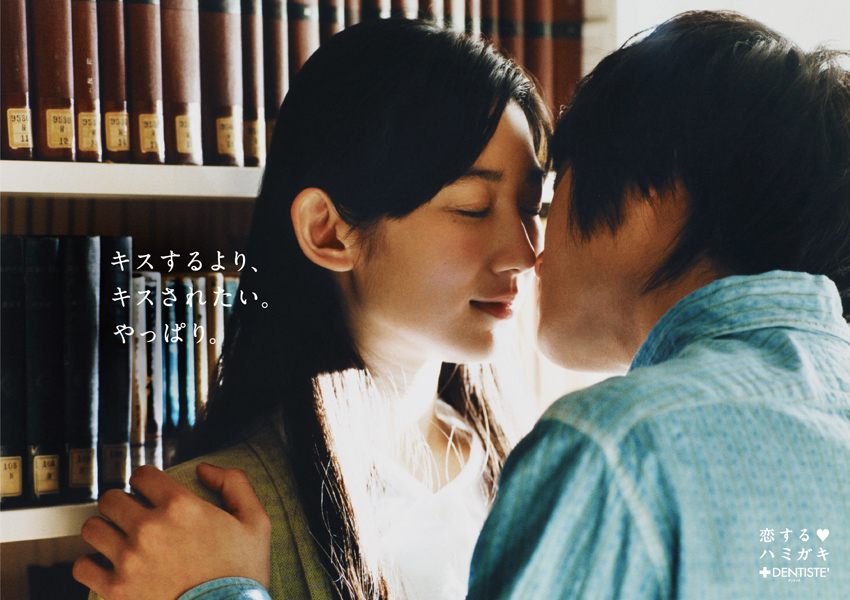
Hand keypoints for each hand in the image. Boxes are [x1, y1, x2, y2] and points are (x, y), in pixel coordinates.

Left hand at [73, 463, 271, 599]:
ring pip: (92, 528)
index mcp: (182, 506)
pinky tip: (108, 565)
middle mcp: (150, 528)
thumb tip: (205, 469)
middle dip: (121, 503)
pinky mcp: (117, 589)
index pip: (142, 475)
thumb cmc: (242, 574)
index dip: (146, 480)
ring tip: (117, 538)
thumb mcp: (256, 522)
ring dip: (104, 530)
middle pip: (111, 498)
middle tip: (132, 514)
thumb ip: (235, 483)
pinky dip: (91, 564)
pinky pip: (82, 566)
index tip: (149, 491)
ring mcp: (130, 559)